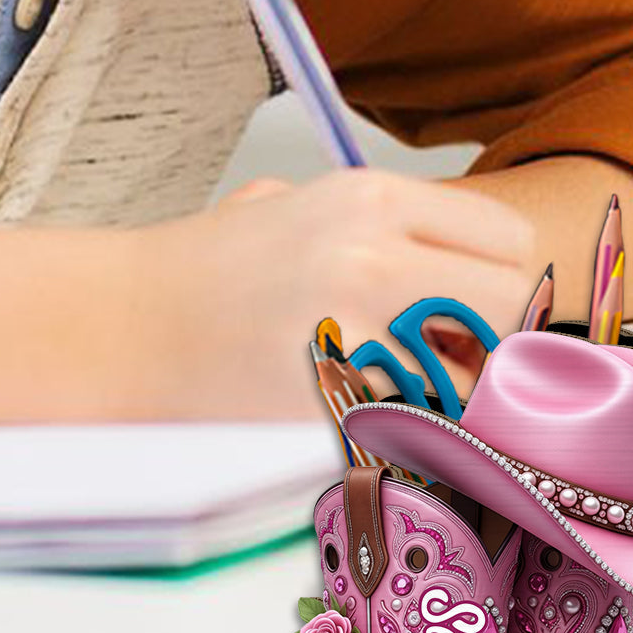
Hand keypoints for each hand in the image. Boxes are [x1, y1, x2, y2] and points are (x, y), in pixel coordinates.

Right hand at [152, 169, 535, 417]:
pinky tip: (374, 416)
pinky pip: (426, 430)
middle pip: (511, 304)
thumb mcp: (303, 206)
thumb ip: (392, 225)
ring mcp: (356, 340)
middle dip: (497, 335)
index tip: (474, 307)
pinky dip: (419, 433)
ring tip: (407, 385)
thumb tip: (473, 265)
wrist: (121, 328)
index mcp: (370, 200)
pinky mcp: (335, 411)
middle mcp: (373, 261)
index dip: (502, 279)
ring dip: (464, 391)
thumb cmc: (211, 270)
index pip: (509, 241)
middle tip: (454, 355)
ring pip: (481, 377)